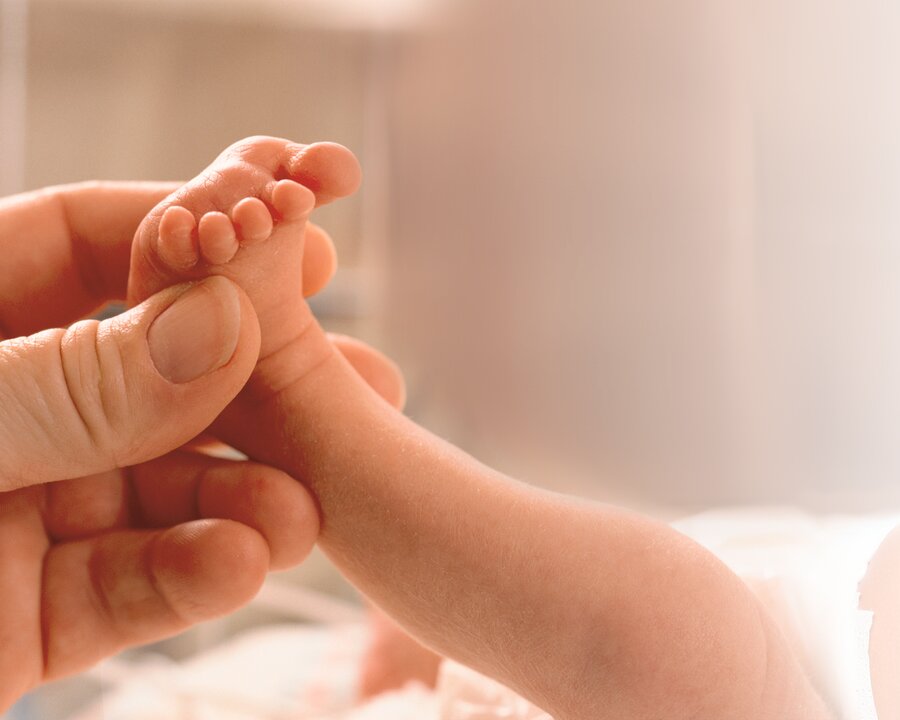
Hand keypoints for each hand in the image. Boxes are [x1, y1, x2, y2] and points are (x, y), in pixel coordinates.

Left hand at [0, 183, 403, 708]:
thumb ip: (65, 385)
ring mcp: (19, 507)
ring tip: (303, 514)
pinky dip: (187, 575)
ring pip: (158, 486)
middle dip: (259, 383)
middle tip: (361, 383)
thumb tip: (217, 324)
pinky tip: (241, 563)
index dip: (195, 229)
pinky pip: (125, 582)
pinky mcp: (28, 609)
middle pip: (153, 370)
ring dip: (238, 498)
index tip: (299, 233)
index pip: (86, 242)